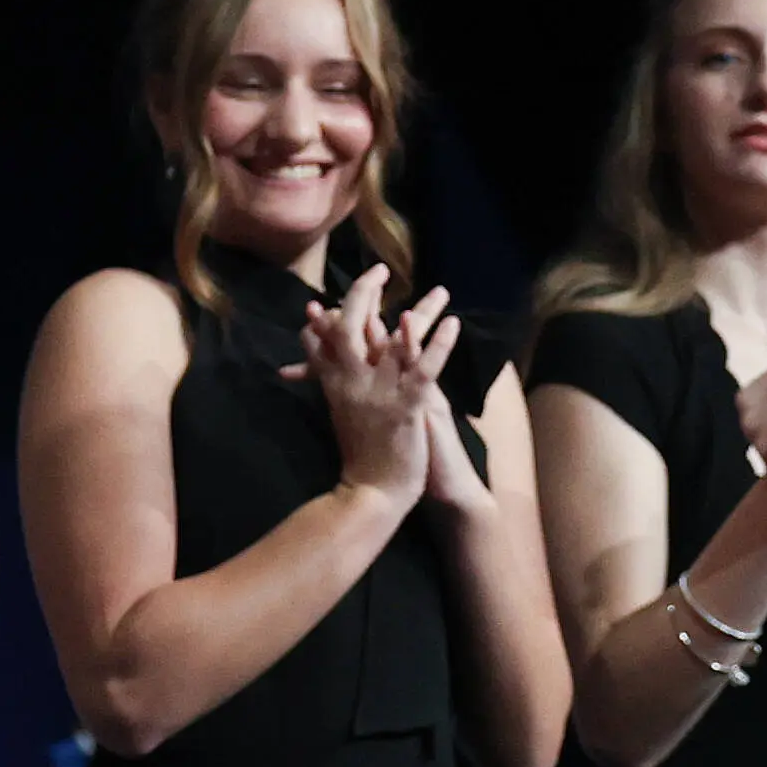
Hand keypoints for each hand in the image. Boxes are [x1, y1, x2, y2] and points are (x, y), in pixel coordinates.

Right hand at [285, 266, 474, 516]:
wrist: (370, 494)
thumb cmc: (359, 456)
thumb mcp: (337, 413)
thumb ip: (326, 380)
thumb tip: (312, 356)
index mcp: (335, 384)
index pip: (325, 337)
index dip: (326, 313)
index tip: (321, 301)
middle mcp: (353, 381)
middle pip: (352, 324)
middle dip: (363, 293)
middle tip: (378, 271)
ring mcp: (380, 391)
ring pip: (395, 340)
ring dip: (422, 312)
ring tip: (441, 290)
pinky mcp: (405, 406)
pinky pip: (424, 368)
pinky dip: (439, 344)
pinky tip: (454, 325)